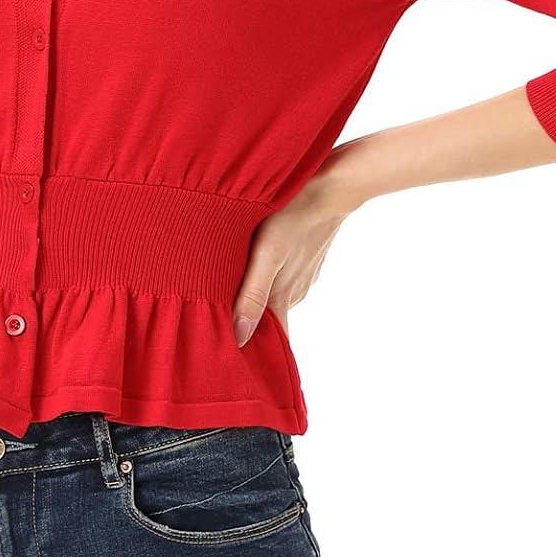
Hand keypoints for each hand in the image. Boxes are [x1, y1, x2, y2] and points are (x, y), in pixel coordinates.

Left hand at [232, 167, 360, 346]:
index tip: (242, 370)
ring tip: (231, 296)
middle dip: (253, 330)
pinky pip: (284, 278)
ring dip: (258, 302)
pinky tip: (254, 267)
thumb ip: (252, 294)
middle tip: (225, 332)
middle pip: (272, 322)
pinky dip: (269, 280)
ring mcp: (302, 275)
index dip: (260, 358)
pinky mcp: (304, 259)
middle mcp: (295, 292)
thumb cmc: (292, 214)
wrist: (330, 186)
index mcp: (283, 297)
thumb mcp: (266, 253)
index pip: (275, 343)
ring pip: (276, 298)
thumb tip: (239, 338)